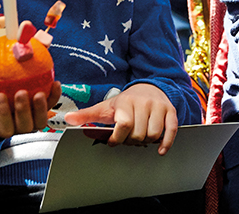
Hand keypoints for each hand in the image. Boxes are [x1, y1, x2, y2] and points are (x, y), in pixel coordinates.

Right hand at [0, 73, 60, 137]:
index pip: (4, 128)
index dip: (3, 115)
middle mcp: (16, 125)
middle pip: (25, 127)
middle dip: (24, 111)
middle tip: (20, 92)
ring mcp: (29, 116)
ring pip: (40, 120)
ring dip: (41, 108)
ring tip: (38, 93)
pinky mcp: (39, 105)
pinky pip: (50, 103)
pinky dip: (54, 95)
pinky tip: (55, 83)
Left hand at [63, 83, 178, 154]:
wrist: (148, 88)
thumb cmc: (125, 102)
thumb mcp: (106, 107)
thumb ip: (87, 115)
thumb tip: (67, 119)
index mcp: (126, 102)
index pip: (124, 125)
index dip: (118, 138)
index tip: (114, 141)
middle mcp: (144, 103)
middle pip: (139, 133)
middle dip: (131, 141)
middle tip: (128, 138)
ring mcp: (159, 107)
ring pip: (154, 134)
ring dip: (146, 142)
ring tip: (140, 137)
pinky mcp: (170, 111)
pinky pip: (171, 130)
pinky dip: (166, 143)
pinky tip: (160, 150)